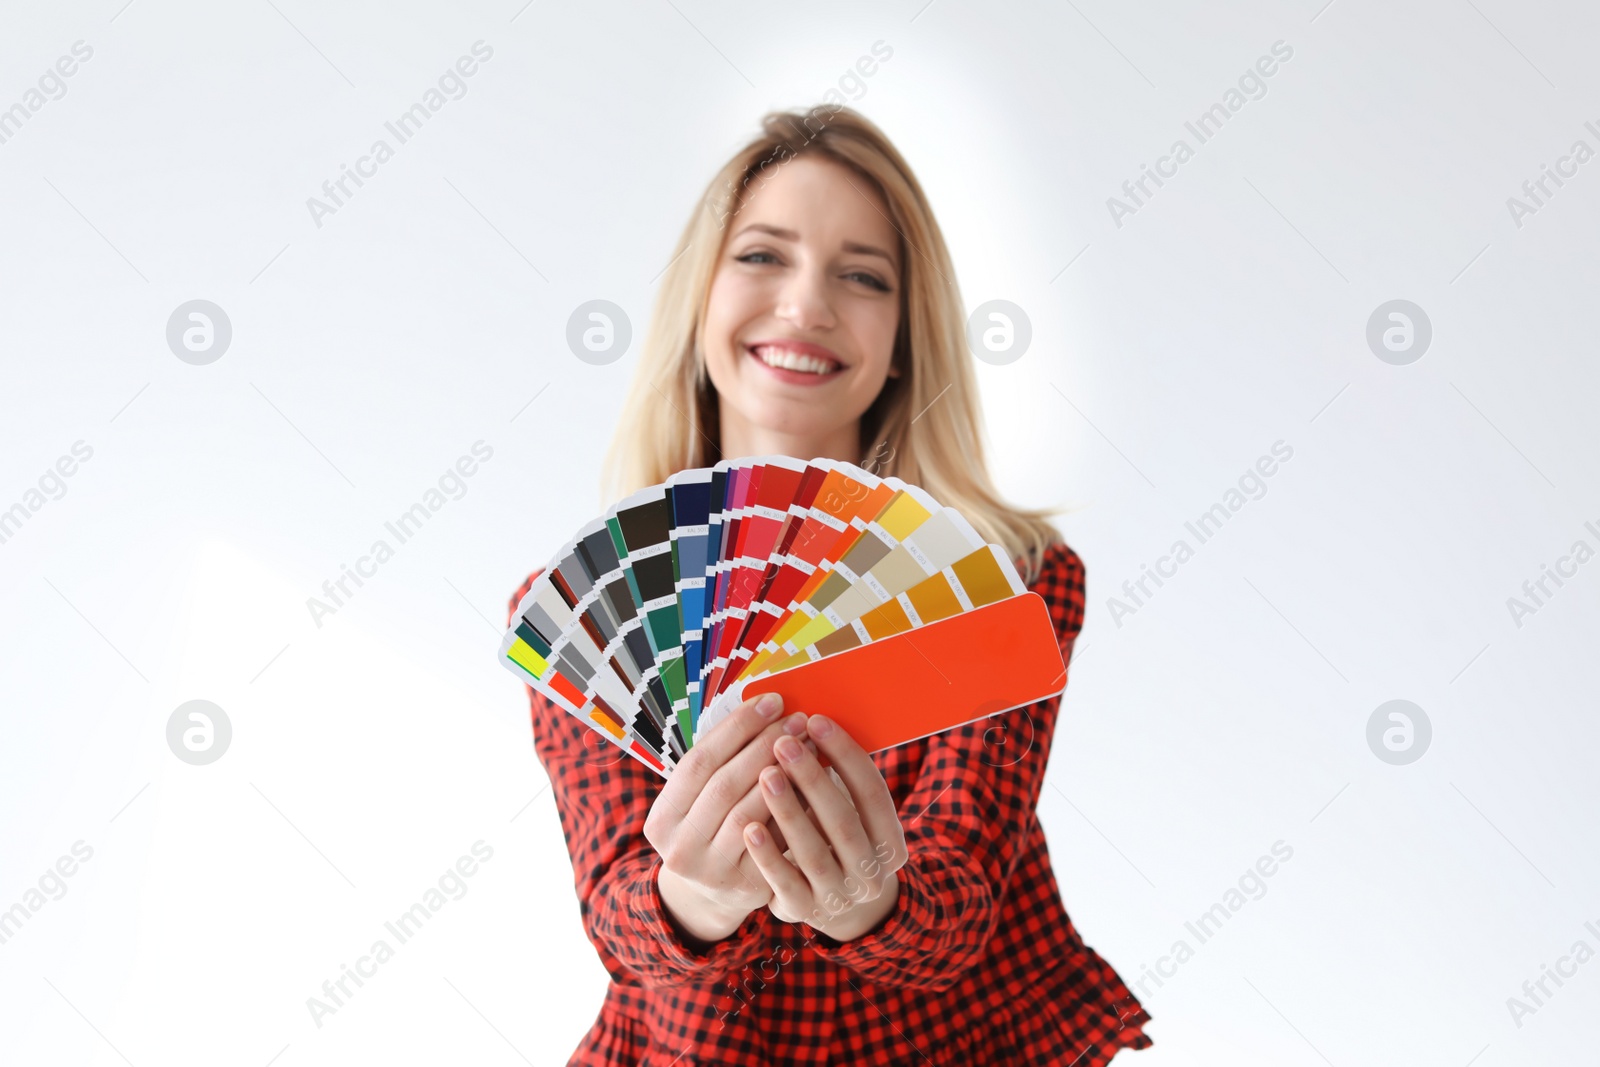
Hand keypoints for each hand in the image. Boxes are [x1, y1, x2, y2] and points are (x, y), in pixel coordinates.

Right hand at [643, 693, 819, 941]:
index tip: (771, 701)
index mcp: (662, 819)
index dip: (737, 727)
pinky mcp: (746, 887)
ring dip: (783, 772)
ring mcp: (712, 872)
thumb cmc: (711, 831)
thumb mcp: (699, 803)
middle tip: (797, 719)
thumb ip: (721, 765)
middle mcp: (680, 848)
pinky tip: (814, 782)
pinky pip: (776, 839)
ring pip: (750, 811)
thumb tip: (766, 711)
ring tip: (809, 745)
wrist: (712, 896)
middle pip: (725, 784)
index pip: (699, 761)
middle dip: (764, 745)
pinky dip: (795, 807)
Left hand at [742, 712, 907, 940]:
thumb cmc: (838, 841)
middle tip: (783, 742)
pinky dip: (768, 855)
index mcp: (890, 842)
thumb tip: (810, 723)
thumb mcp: (853, 815)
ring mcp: (838, 896)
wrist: (837, 907)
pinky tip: (749, 827)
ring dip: (788, 811)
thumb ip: (840, 781)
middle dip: (812, 779)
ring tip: (765, 774)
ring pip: (813, 852)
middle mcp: (871, 873)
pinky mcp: (805, 911)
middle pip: (843, 822)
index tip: (817, 721)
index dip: (847, 756)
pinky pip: (785, 883)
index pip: (874, 794)